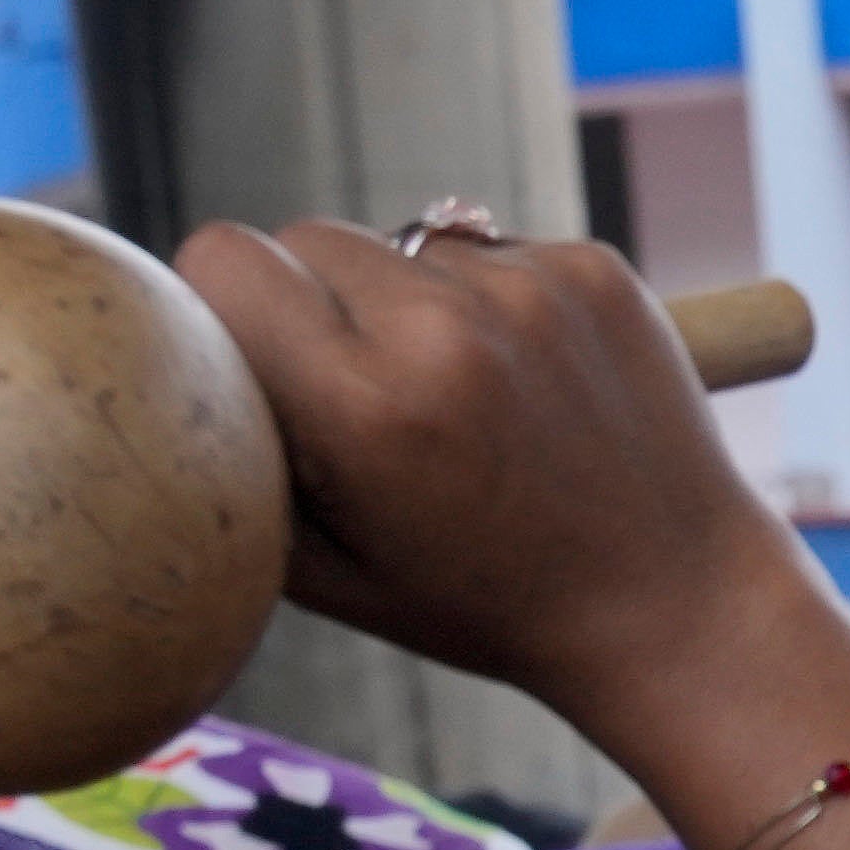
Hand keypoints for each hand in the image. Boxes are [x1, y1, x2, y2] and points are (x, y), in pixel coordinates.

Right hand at [174, 219, 849, 763]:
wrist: (677, 609)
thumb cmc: (488, 605)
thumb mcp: (330, 571)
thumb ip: (236, 460)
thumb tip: (172, 359)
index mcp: (363, 407)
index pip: (221, 259)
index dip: (217, 304)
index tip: (243, 356)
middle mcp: (444, 331)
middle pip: (302, 239)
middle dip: (308, 303)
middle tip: (355, 392)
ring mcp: (529, 291)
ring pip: (395, 242)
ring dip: (400, 301)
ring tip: (454, 400)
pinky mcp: (593, 270)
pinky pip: (485, 251)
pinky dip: (485, 302)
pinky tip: (523, 387)